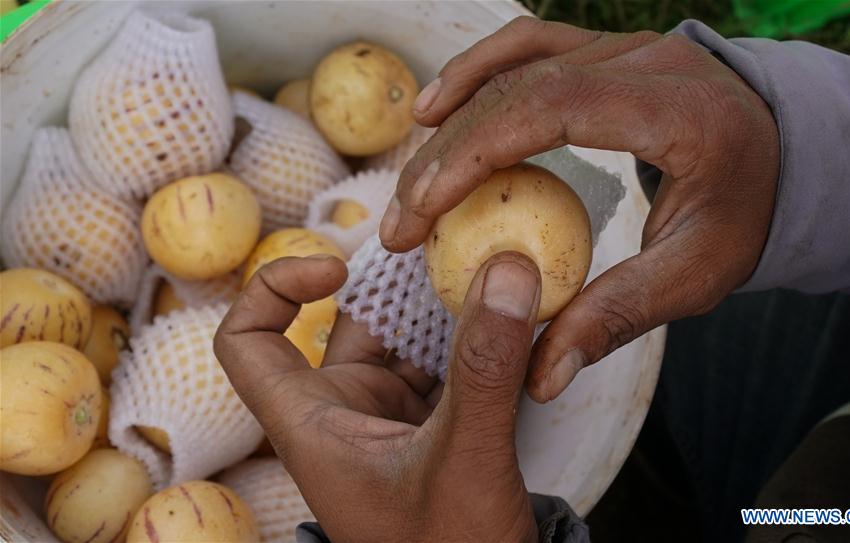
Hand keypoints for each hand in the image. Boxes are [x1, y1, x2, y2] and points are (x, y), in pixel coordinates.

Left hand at [214, 253, 542, 542]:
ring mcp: (389, 421)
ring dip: (443, 307)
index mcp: (314, 425)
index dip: (274, 288)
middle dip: (394, 284)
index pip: (248, 343)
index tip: (336, 269)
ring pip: (404, 340)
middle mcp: (344, 414)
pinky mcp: (432, 428)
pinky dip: (472, 340)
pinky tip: (511, 318)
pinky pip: (445, 365)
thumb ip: (484, 367)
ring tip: (491, 271)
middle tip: (448, 246)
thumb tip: (507, 270)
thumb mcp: (465, 458)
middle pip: (346, 323)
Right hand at [379, 17, 779, 401]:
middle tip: (401, 222)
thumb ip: (618, 317)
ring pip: (512, 61)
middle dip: (445, 155)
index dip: (475, 153)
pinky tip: (437, 109)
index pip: (554, 109)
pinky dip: (474, 75)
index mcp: (678, 109)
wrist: (782, 151)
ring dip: (450, 115)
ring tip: (409, 174)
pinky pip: (524, 46)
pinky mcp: (601, 48)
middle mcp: (646, 60)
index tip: (422, 211)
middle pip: (518, 87)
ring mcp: (621, 44)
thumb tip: (540, 378)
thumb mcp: (694, 275)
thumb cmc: (742, 213)